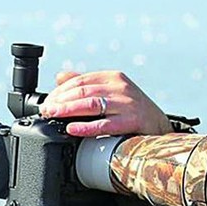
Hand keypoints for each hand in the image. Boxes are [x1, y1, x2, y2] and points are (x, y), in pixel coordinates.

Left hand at [38, 70, 176, 137]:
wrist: (161, 128)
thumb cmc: (133, 111)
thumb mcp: (111, 92)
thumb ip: (87, 84)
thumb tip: (60, 77)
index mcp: (113, 78)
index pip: (81, 80)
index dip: (60, 91)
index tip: (47, 101)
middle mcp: (120, 87)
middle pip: (83, 91)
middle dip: (60, 101)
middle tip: (45, 110)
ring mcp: (128, 103)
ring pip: (91, 104)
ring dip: (68, 110)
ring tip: (52, 115)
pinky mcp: (133, 120)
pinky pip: (105, 124)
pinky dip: (86, 127)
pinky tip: (72, 128)